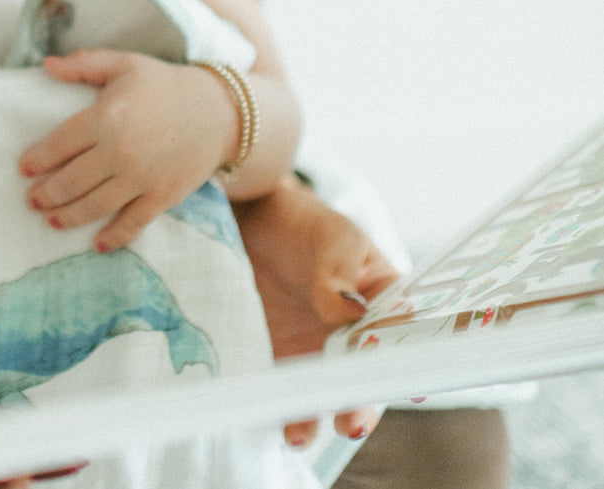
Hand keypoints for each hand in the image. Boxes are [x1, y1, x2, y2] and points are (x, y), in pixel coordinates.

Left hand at [19, 50, 233, 252]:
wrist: (218, 111)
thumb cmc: (163, 84)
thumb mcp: (123, 63)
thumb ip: (82, 64)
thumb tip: (46, 65)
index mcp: (107, 116)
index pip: (60, 144)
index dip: (37, 159)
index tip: (23, 169)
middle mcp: (121, 150)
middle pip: (71, 181)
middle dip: (47, 194)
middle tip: (32, 200)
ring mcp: (142, 178)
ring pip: (95, 205)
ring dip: (68, 217)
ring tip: (51, 220)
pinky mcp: (162, 196)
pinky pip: (132, 223)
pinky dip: (113, 237)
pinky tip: (97, 243)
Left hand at [234, 176, 398, 446]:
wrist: (249, 221)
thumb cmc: (304, 221)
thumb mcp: (331, 236)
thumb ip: (339, 271)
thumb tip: (348, 311)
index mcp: (386, 301)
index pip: (403, 337)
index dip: (404, 363)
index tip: (403, 386)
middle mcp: (359, 333)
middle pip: (369, 376)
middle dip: (363, 401)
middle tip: (351, 420)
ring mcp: (322, 348)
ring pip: (332, 391)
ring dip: (322, 413)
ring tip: (303, 433)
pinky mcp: (285, 358)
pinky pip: (292, 390)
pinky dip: (288, 409)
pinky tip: (282, 426)